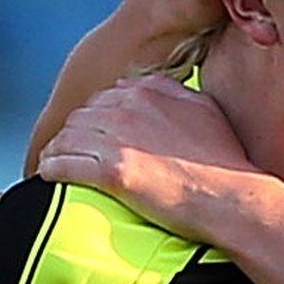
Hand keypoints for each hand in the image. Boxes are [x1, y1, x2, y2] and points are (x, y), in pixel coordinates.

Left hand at [36, 76, 274, 242]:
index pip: (105, 95)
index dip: (99, 116)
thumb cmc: (225, 160)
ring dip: (59, 150)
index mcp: (150, 91)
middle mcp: (129, 109)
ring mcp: (118, 140)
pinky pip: (61, 165)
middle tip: (78, 151)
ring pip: (65, 138)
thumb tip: (153, 86)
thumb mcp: (207, 109)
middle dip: (77, 133)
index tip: (99, 133)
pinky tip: (51, 176)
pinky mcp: (110, 172)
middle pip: (81, 115)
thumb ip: (174, 91)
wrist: (231, 198)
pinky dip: (51, 169)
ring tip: (58, 163)